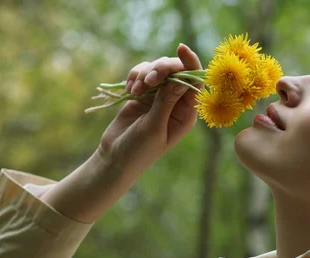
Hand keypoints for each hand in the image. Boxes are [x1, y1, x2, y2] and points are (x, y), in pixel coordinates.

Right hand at [97, 43, 202, 177]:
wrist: (115, 158)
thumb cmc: (139, 150)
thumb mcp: (154, 127)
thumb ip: (166, 101)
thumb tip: (182, 78)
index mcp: (186, 113)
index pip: (194, 82)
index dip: (190, 63)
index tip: (181, 48)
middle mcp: (175, 103)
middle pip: (176, 71)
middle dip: (162, 69)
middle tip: (148, 79)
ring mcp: (158, 97)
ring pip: (157, 70)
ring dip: (145, 74)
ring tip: (134, 90)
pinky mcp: (142, 94)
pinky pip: (141, 74)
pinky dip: (135, 76)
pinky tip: (129, 90)